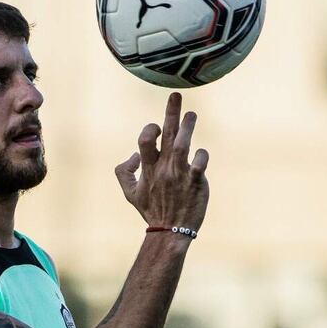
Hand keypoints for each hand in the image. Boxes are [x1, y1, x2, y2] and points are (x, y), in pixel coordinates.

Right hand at [114, 92, 209, 229]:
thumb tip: (133, 154)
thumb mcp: (129, 193)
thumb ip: (124, 171)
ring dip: (187, 128)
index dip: (149, 130)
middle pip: (166, 136)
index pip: (145, 142)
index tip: (156, 128)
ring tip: (192, 114)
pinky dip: (201, 156)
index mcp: (148, 169)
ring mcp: (179, 175)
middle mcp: (163, 169)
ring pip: (182, 146)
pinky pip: (199, 165)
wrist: (170, 231)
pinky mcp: (195, 183)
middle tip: (176, 96)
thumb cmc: (151, 210)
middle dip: (171, 114)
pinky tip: (201, 153)